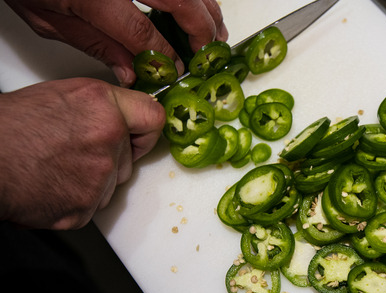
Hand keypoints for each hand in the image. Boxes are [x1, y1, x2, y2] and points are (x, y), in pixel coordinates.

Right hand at [0, 78, 164, 229]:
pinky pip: (91, 206)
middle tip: (73, 151)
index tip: (139, 135)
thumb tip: (122, 119)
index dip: (144, 129)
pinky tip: (49, 185)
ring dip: (91, 180)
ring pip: (111, 183)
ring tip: (55, 166)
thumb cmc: (8, 127)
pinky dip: (73, 200)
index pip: (153, 118)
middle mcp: (107, 139)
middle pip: (129, 158)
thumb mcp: (60, 96)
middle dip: (109, 158)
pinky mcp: (85, 208)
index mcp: (103, 106)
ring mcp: (99, 177)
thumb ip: (100, 108)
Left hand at [4, 0, 227, 86]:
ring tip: (213, 33)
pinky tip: (197, 8)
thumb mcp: (50, 19)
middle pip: (181, 3)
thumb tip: (130, 71)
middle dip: (201, 31)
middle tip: (208, 54)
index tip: (176, 71)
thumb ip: (96, 45)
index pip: (145, 33)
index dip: (166, 56)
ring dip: (206, 9)